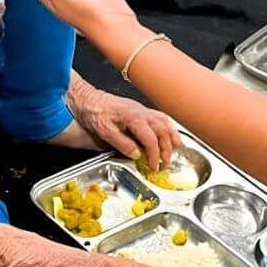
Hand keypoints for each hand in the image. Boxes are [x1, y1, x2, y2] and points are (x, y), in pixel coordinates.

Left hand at [67, 73, 181, 169]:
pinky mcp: (141, 110)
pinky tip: (169, 134)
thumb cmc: (95, 113)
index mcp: (134, 118)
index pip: (151, 139)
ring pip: (165, 122)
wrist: (89, 99)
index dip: (154, 155)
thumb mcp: (104, 131)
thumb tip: (137, 154)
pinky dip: (168, 126)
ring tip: (177, 149)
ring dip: (172, 136)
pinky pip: (160, 117)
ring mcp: (143, 110)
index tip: (154, 167)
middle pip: (163, 131)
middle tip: (165, 163)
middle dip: (167, 148)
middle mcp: (142, 112)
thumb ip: (122, 143)